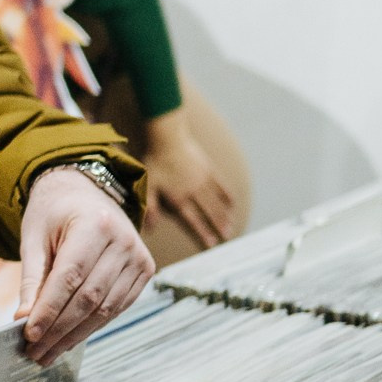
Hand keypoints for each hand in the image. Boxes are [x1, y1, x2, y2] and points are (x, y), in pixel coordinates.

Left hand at [18, 166, 154, 359]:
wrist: (85, 193)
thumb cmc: (54, 214)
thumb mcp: (35, 237)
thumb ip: (32, 279)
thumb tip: (25, 320)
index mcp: (94, 224)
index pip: (70, 277)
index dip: (50, 309)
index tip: (29, 334)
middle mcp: (124, 241)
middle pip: (89, 297)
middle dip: (59, 329)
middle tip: (35, 352)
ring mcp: (139, 257)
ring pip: (106, 309)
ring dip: (75, 335)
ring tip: (49, 352)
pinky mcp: (145, 271)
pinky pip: (117, 307)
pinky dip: (92, 326)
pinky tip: (70, 339)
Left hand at [143, 108, 238, 252]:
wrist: (168, 138)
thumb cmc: (155, 161)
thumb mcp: (148, 185)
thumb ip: (150, 207)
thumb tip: (149, 227)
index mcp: (179, 198)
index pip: (192, 220)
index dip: (202, 233)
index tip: (211, 244)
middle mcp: (194, 192)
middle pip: (208, 213)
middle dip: (217, 227)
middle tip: (227, 238)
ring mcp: (204, 181)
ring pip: (216, 202)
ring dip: (224, 215)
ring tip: (230, 226)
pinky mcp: (209, 169)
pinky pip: (221, 185)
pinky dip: (227, 195)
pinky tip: (232, 203)